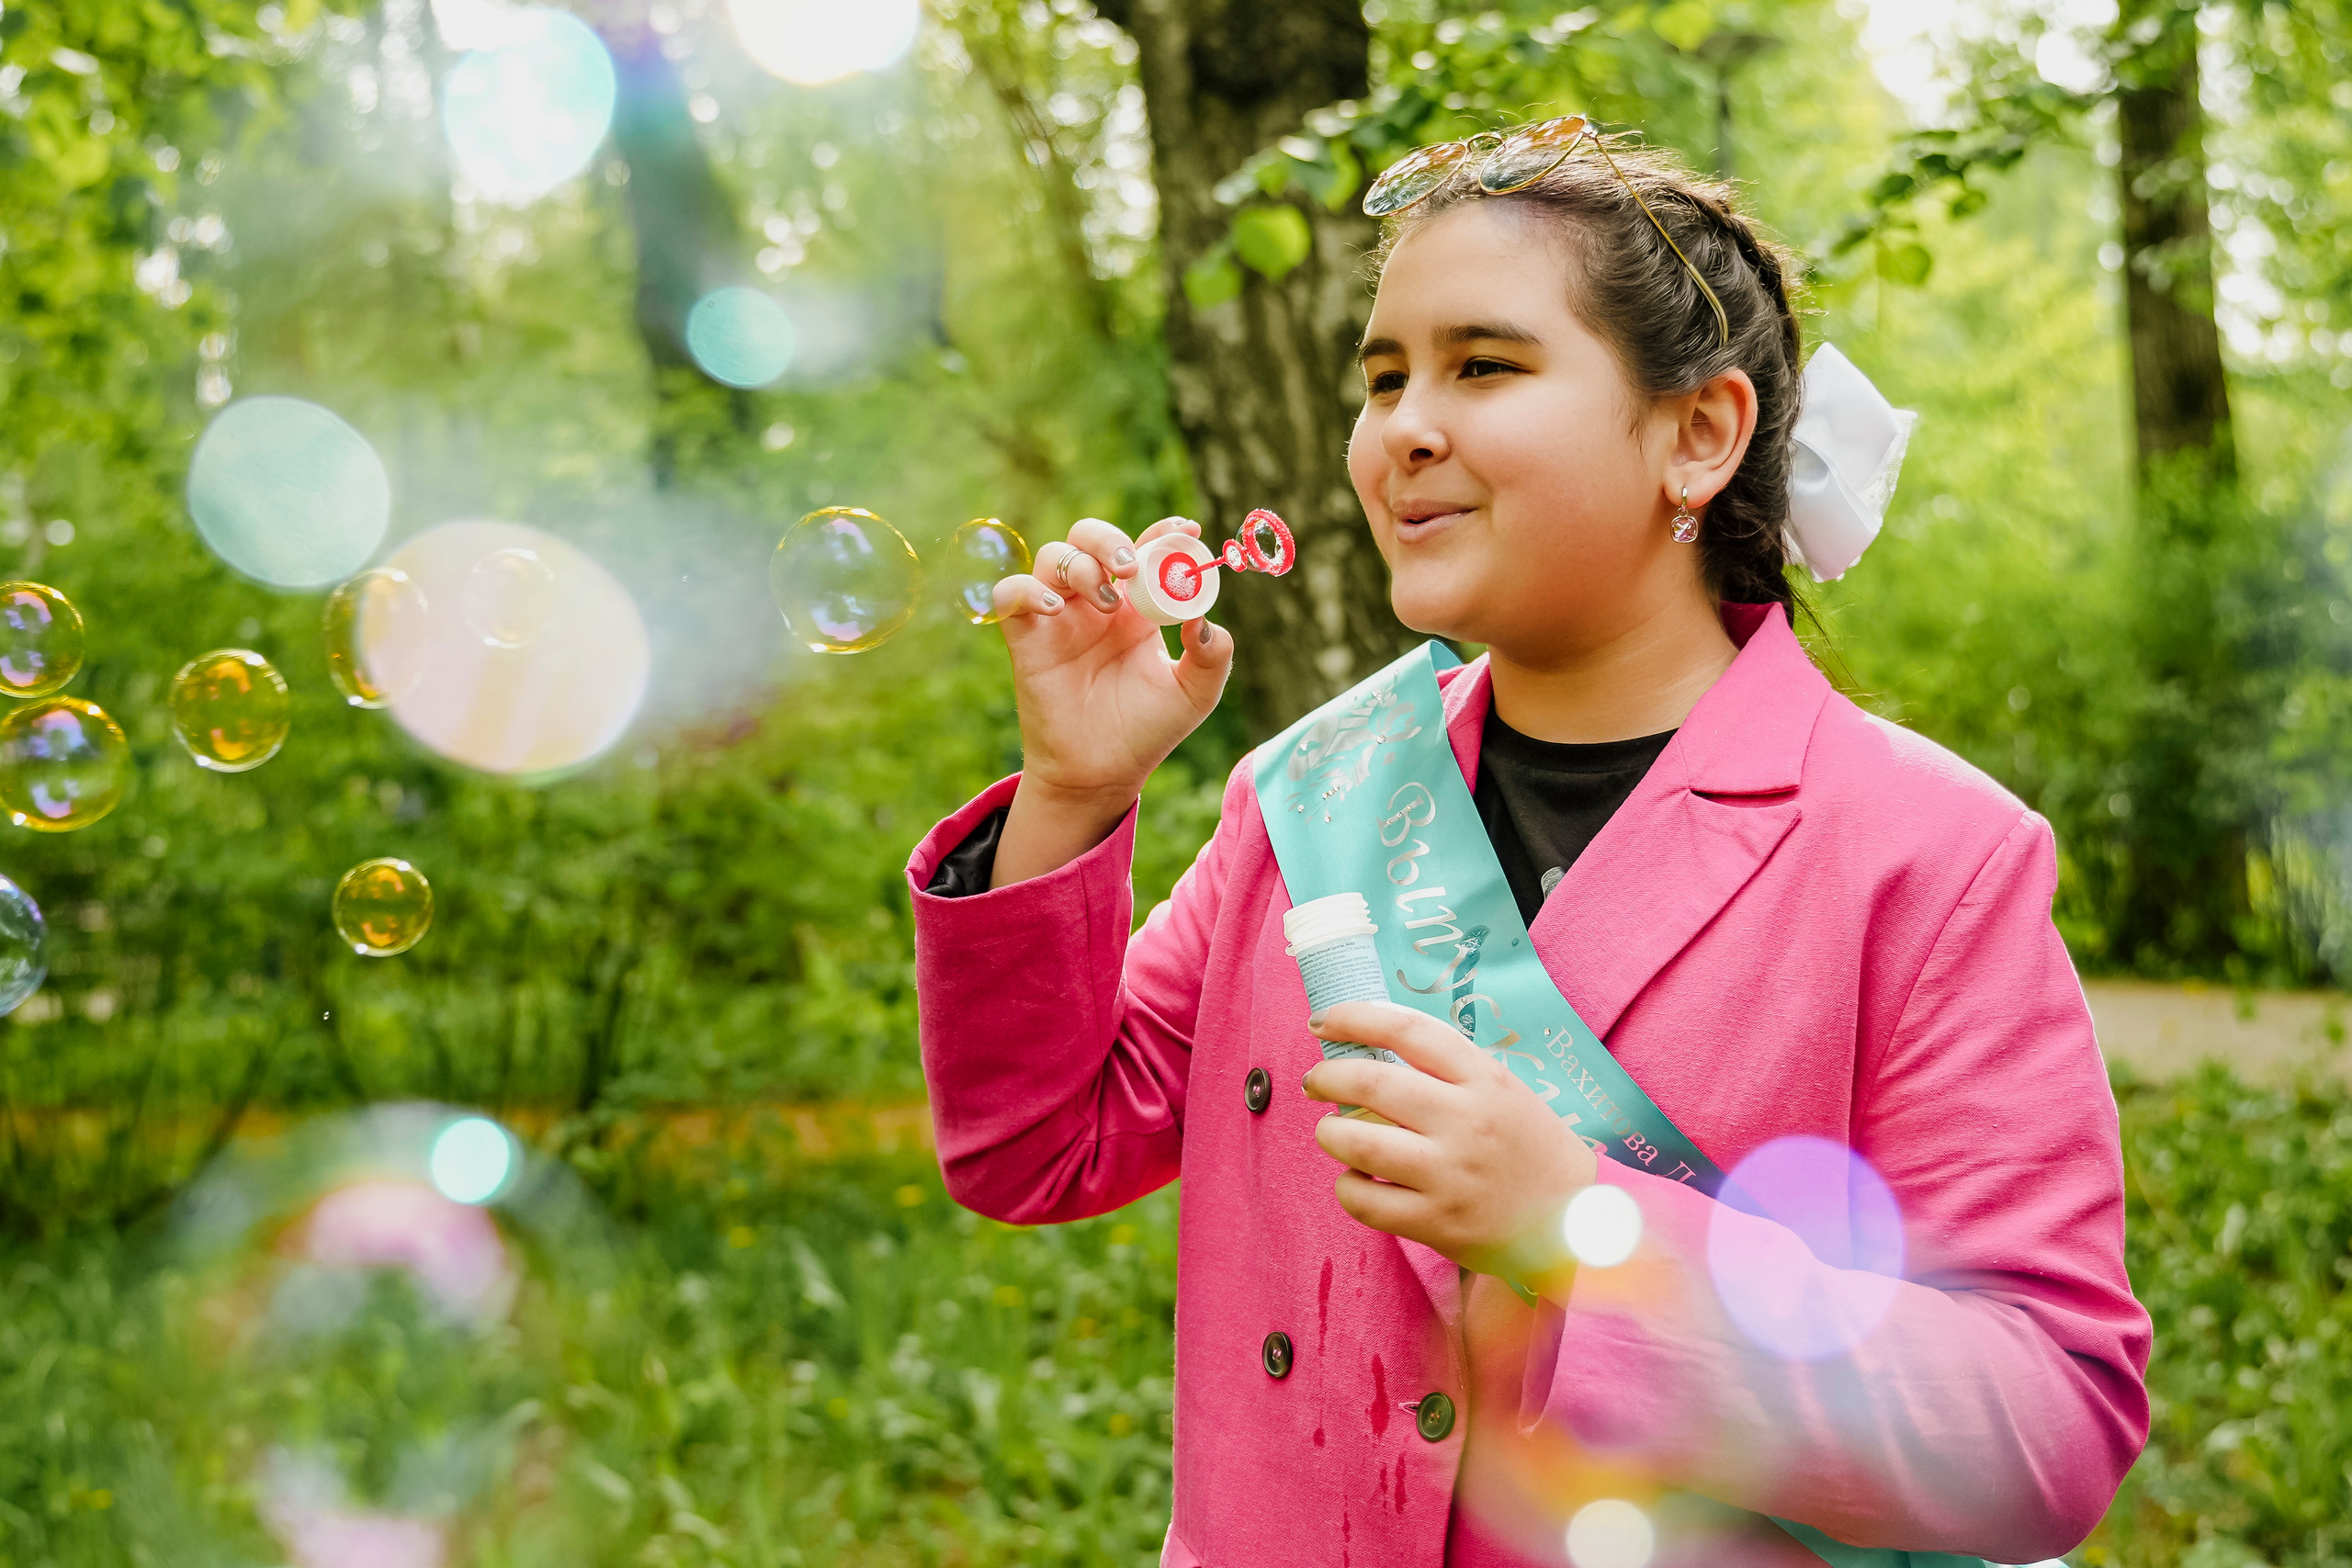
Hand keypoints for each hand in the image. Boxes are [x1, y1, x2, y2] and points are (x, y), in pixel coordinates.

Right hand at [987, 517, 1232, 886]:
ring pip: (1052, 556)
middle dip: (1109, 539)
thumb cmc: (1147, 730)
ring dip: (1079, 565)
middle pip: (1089, 537)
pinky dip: (1025, 590)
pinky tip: (1053, 610)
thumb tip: (1205, 618)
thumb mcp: (1195, 694)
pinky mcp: (1026, 638)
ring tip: (1104, 602)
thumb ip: (1213, 655)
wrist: (1102, 772)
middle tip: (1130, 566)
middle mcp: (1095, 602)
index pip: (1145, 549)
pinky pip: (1009, 593)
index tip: (1186, 531)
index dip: (1162, 532)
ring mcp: (1058, 617)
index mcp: (1136, 606)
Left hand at [1302, 1001, 1597, 1280]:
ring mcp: (1450, 1175)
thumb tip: (1370, 1046)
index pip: (1408, 1030)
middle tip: (1316, 1082)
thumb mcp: (1503, 1089)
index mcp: (1485, 1079)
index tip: (1323, 1021)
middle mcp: (1466, 1122)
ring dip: (1329, 1132)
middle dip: (1326, 1077)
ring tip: (1332, 1132)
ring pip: (1358, 1143)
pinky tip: (1357, 1181)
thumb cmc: (1530, 1148)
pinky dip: (1347, 1187)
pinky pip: (1364, 1200)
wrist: (1575, 1221)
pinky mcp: (1437, 1223)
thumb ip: (1448, 1069)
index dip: (1354, 1017)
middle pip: (1371, 1082)